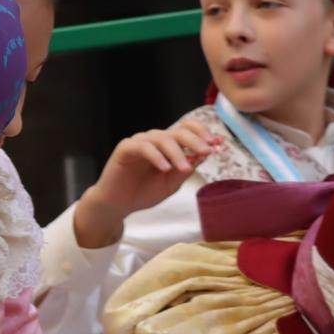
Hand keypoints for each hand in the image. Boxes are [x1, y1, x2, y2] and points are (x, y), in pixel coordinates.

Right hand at [73, 118, 220, 248]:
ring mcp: (139, 142)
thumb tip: (205, 154)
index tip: (215, 144)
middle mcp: (154, 140)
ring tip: (185, 168)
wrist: (118, 205)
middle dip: (195, 140)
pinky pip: (143, 147)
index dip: (202, 132)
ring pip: (162, 138)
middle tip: (206, 151)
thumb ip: (186, 168)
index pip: (186, 128)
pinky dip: (157, 156)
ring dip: (177, 152)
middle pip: (178, 130)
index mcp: (167, 145)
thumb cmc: (143, 193)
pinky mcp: (125, 149)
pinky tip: (165, 168)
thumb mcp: (172, 183)